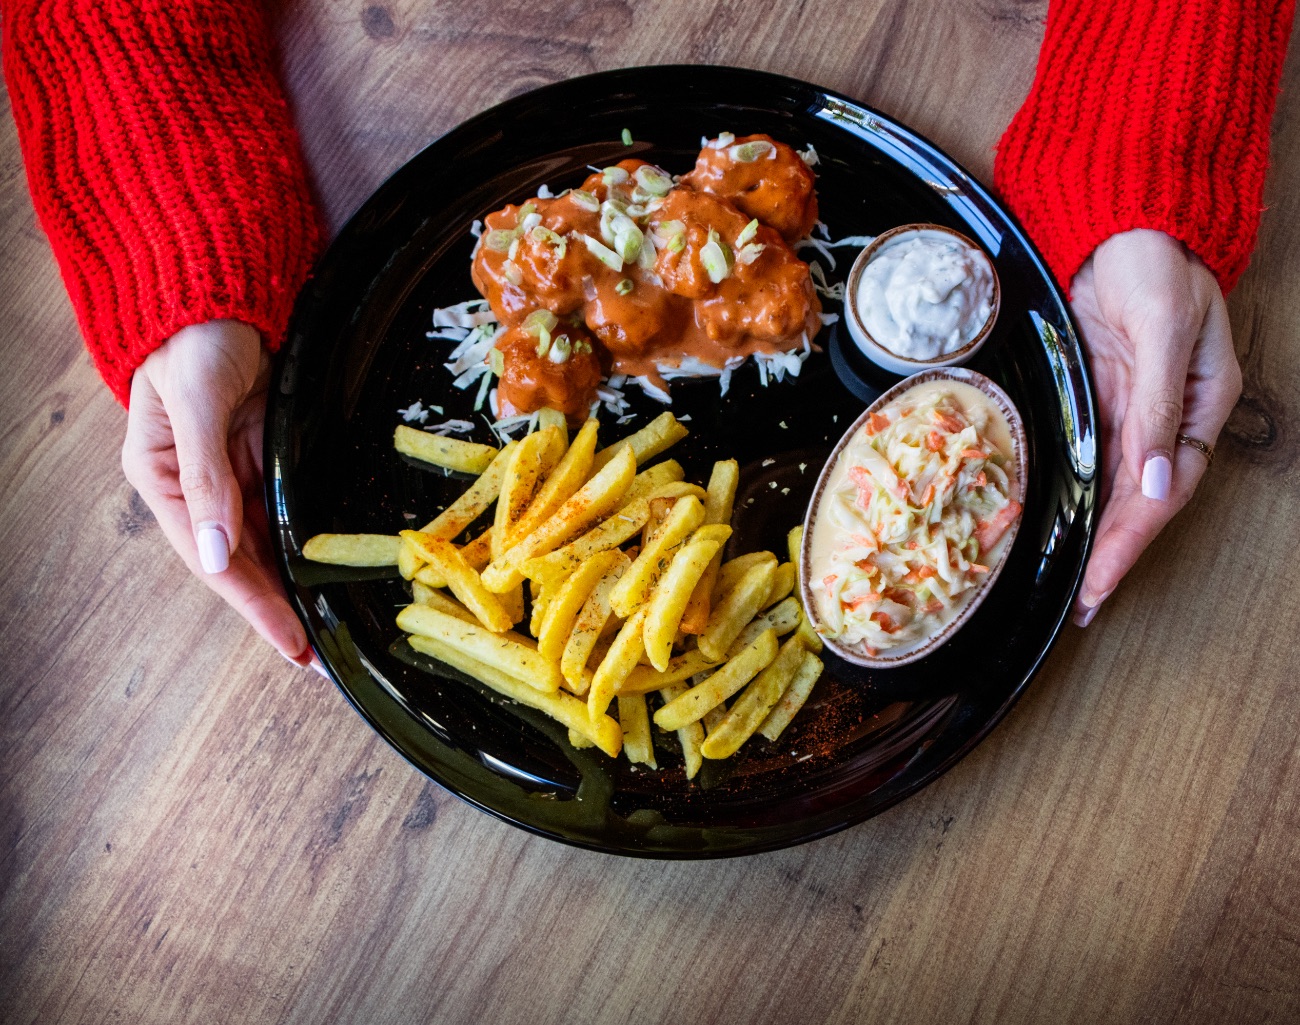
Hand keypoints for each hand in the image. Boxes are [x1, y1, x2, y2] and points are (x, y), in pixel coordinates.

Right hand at [122, 320, 317, 666]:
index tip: (290, 646)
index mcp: (162, 480)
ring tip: (324, 631)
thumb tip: (217, 552)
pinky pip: (285, 512)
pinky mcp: (262, 456)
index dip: (253, 607)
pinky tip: (323, 573)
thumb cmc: (192, 338)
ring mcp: (232, 473)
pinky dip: (303, 546)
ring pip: (267, 545)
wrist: (219, 291)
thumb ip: (206, 474)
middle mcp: (196, 488)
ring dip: (292, 586)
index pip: (214, 561)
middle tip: (318, 659)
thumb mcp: (195, 403)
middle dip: (277, 611)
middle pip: (242, 563)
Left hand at [1068, 229, 1240, 624]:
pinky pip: (1086, 455)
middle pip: (1138, 501)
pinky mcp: (1096, 395)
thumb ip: (1156, 404)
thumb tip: (1154, 479)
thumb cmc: (1157, 259)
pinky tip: (1057, 522)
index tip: (1100, 582)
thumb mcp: (1163, 327)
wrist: (1120, 217)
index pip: (1164, 492)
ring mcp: (1129, 408)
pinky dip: (1074, 492)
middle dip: (1110, 553)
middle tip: (1082, 604)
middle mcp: (1166, 417)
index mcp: (1199, 406)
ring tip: (1071, 582)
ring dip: (1092, 533)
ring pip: (1111, 486)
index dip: (1130, 541)